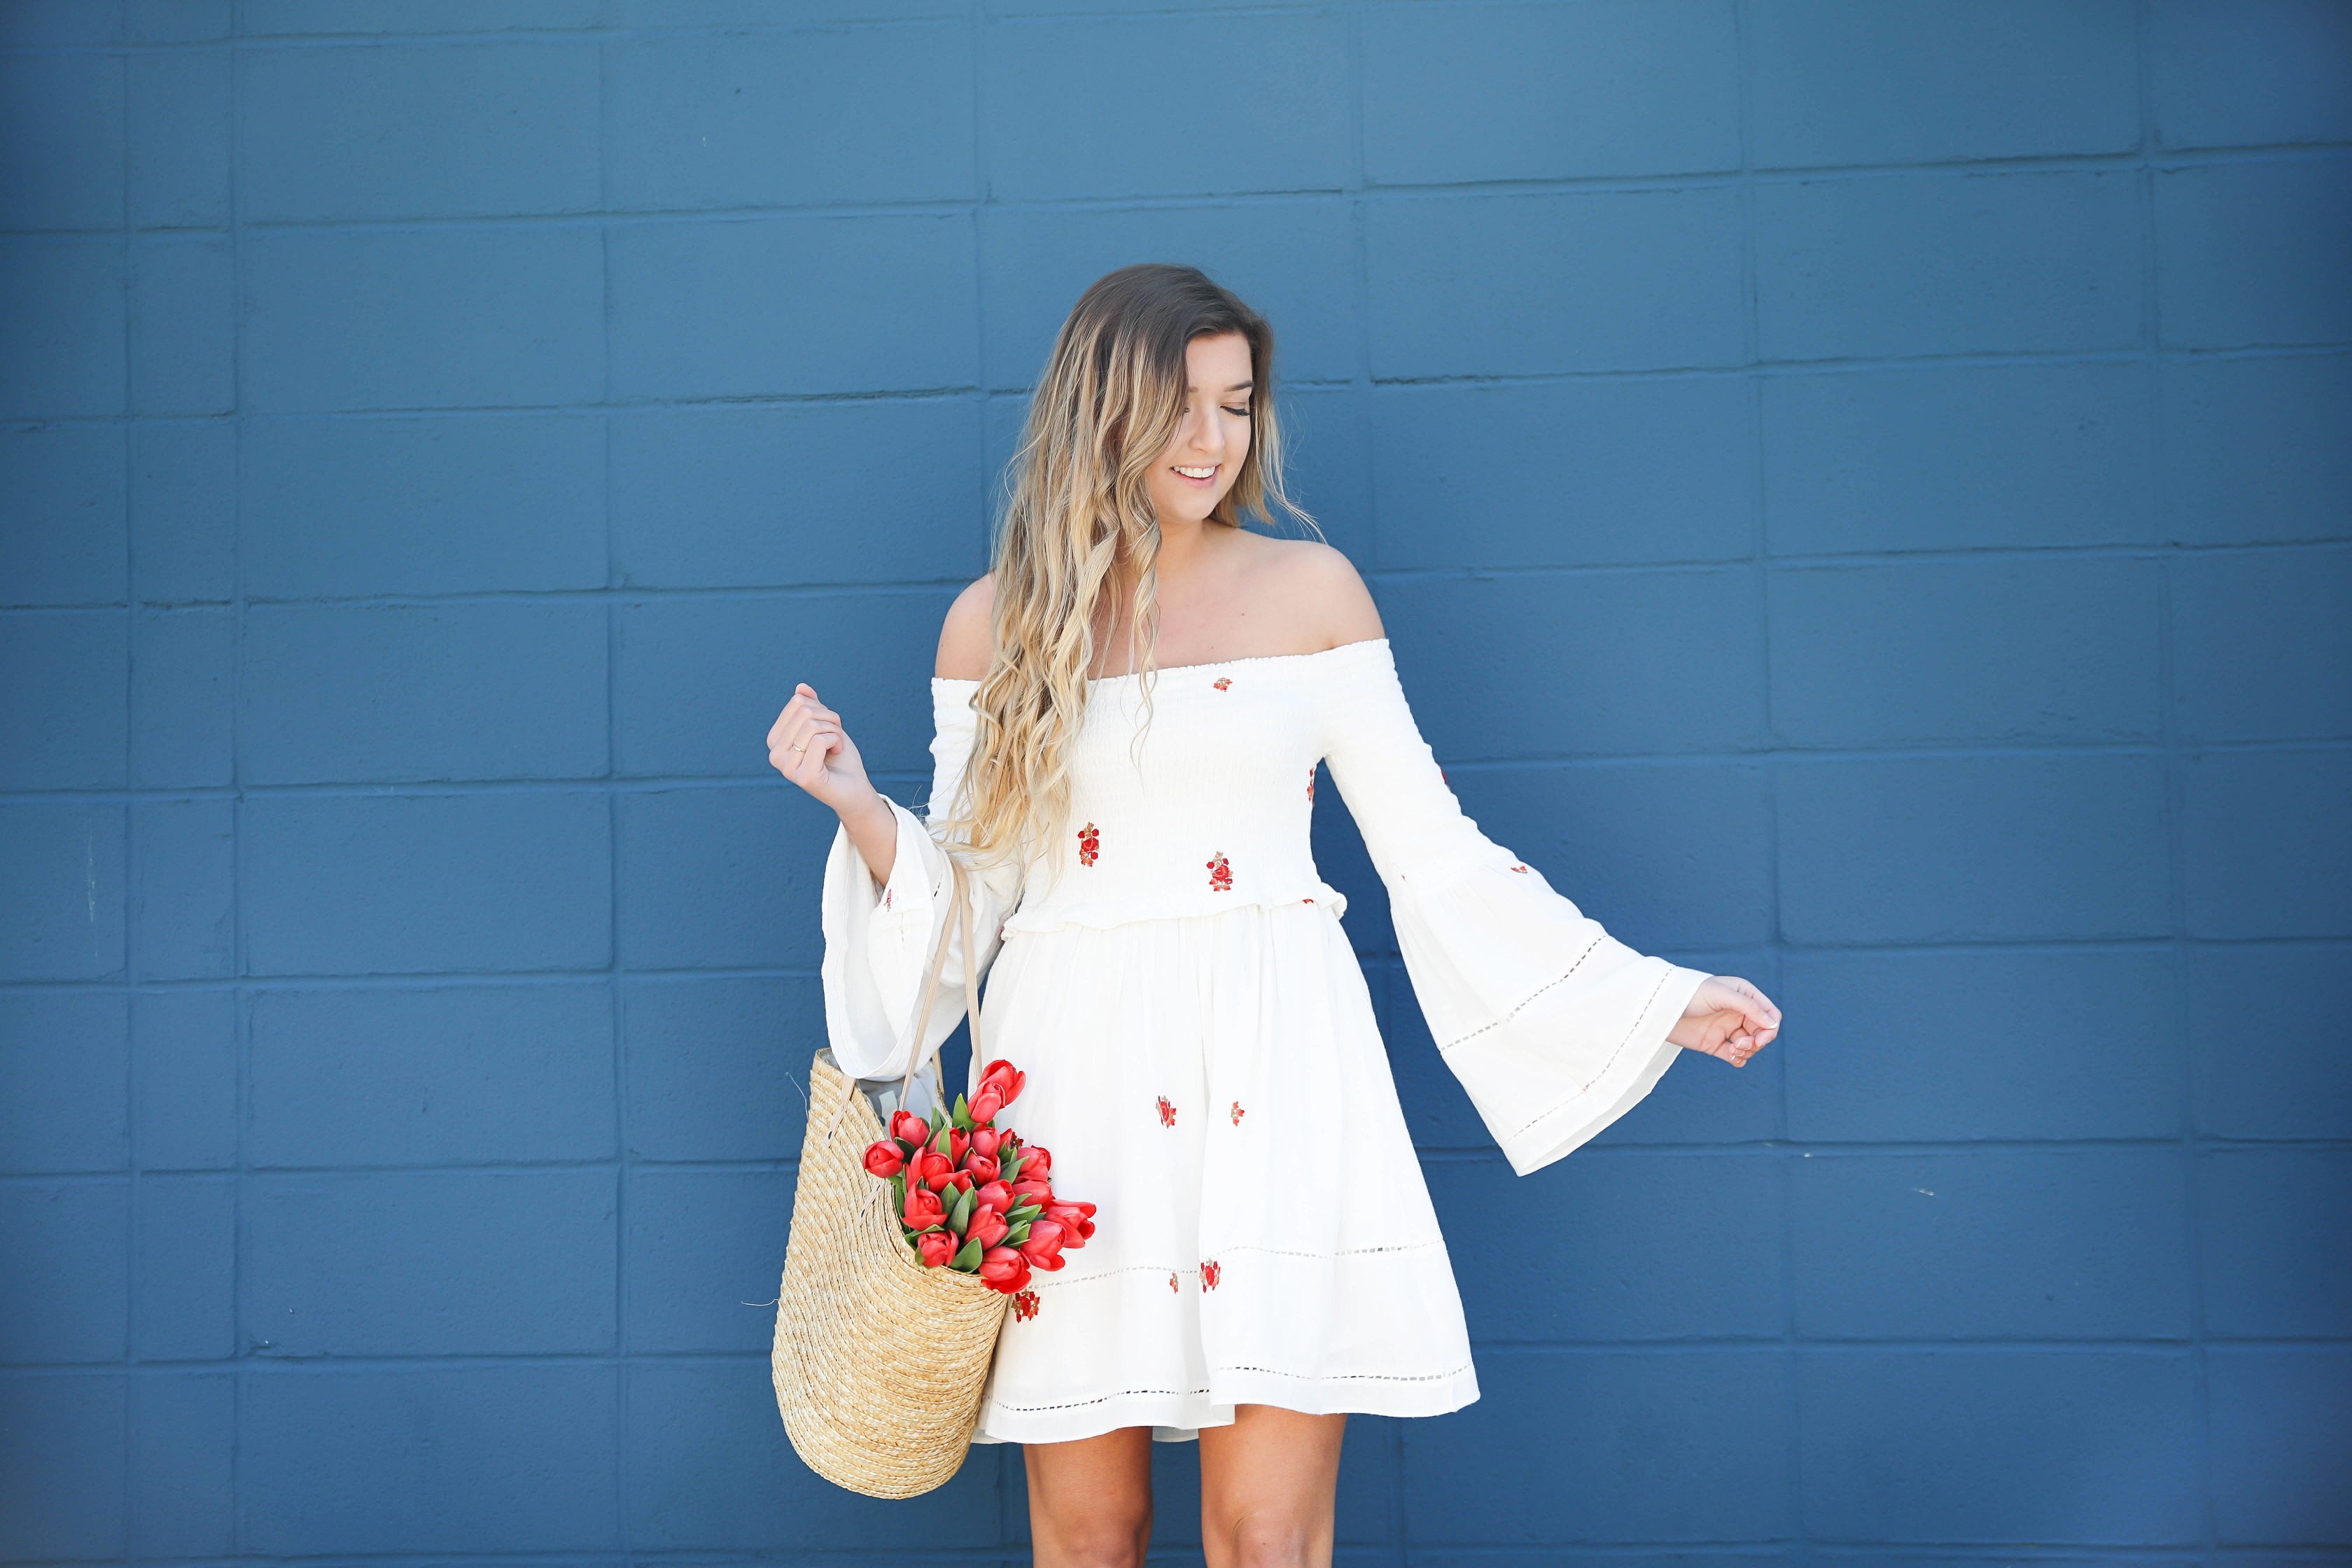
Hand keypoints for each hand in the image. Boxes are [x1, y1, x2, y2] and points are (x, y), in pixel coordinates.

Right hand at [767, 683, 876, 816]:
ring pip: (812, 725)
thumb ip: (811, 707)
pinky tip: (836, 754)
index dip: (822, 709)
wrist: (854, 788)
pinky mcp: (803, 777)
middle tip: (835, 738)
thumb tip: (801, 687)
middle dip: (830, 720)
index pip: (798, 702)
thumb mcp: (825, 725)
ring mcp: (786, 768)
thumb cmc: (838, 758)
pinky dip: (836, 741)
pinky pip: (819, 740)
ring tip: (836, 747)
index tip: (828, 728)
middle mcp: (775, 755)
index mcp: (775, 740)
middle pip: (805, 712)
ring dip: (835, 731)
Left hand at [1667, 975, 1780, 1066]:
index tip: (1760, 1039)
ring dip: (1747, 1051)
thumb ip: (1748, 1007)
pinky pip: (1735, 1056)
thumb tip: (1772, 1024)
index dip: (1770, 1028)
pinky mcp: (1715, 1044)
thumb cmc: (1691, 993)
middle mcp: (1738, 1012)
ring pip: (1750, 1046)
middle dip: (1757, 1042)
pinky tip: (1732, 1058)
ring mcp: (1727, 1029)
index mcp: (1744, 996)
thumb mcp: (1721, 995)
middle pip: (1762, 1033)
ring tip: (1732, 1049)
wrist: (1661, 1007)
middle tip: (1740, 1044)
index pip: (1770, 1014)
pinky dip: (1738, 1060)